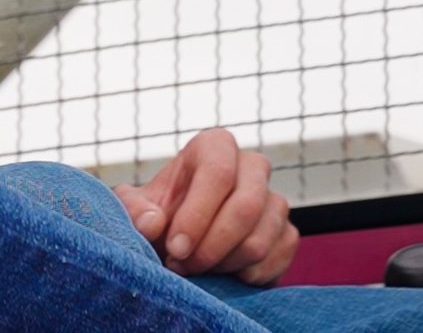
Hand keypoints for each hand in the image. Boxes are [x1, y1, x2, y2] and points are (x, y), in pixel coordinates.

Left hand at [116, 126, 297, 284]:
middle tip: (183, 266)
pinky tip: (223, 275)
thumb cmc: (160, 217)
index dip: (197, 214)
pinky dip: (245, 276)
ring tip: (196, 270)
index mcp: (214, 147)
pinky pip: (275, 260)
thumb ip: (135, 211)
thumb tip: (152, 222)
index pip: (218, 171)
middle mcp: (251, 166)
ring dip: (223, 265)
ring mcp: (275, 201)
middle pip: (246, 206)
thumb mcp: (136, 209)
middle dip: (211, 246)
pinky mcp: (287, 234)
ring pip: (259, 240)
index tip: (175, 248)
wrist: (182, 244)